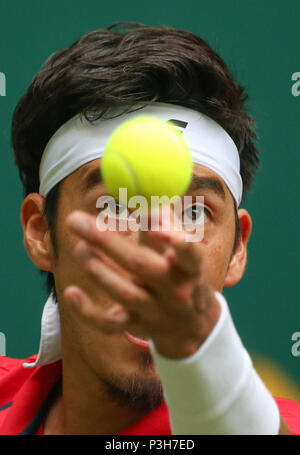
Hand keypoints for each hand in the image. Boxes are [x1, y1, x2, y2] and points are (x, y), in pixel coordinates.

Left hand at [64, 207, 220, 358]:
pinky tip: (71, 292)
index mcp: (191, 268)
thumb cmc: (181, 273)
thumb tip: (145, 199)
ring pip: (123, 292)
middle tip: (76, 220)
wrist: (190, 324)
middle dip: (105, 241)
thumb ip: (165, 223)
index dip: (177, 242)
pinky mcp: (137, 326)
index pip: (190, 255)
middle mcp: (175, 291)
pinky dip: (88, 311)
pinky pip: (110, 324)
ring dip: (96, 267)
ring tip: (80, 248)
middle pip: (140, 265)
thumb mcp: (182, 249)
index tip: (156, 228)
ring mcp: (156, 312)